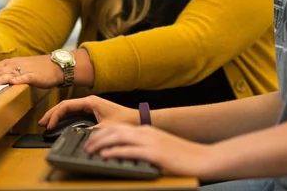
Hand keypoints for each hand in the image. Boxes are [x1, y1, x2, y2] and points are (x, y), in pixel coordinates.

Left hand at [0, 55, 63, 87]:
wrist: (55, 66)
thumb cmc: (36, 69)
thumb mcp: (18, 68)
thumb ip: (6, 73)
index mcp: (9, 63)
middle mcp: (15, 65)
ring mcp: (24, 69)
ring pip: (9, 74)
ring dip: (0, 78)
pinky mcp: (34, 75)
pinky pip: (26, 77)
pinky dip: (19, 80)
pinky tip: (13, 83)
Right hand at [39, 96, 138, 129]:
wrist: (136, 118)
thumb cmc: (124, 120)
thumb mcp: (105, 128)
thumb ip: (89, 131)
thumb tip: (75, 135)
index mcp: (90, 102)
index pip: (66, 105)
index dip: (55, 115)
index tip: (48, 125)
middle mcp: (89, 101)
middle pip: (65, 105)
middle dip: (52, 113)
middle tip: (41, 123)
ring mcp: (90, 105)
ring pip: (68, 108)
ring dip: (57, 115)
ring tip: (47, 123)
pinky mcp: (92, 110)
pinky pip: (74, 112)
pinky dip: (65, 117)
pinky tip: (60, 123)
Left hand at [84, 124, 212, 176]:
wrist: (202, 159)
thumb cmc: (182, 157)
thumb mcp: (159, 149)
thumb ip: (143, 149)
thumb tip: (126, 155)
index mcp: (146, 131)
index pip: (118, 128)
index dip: (102, 133)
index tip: (90, 140)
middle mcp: (146, 133)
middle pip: (114, 130)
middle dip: (96, 137)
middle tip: (84, 146)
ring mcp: (150, 142)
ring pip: (118, 138)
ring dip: (100, 144)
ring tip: (88, 150)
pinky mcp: (154, 153)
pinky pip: (129, 150)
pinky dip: (114, 152)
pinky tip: (104, 155)